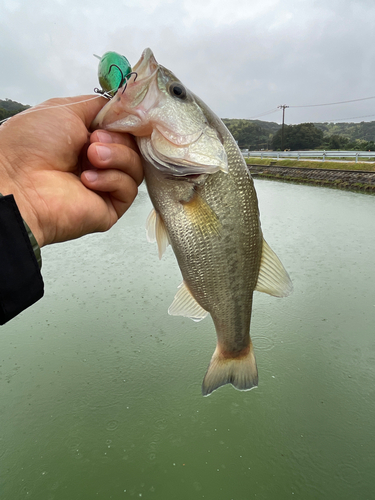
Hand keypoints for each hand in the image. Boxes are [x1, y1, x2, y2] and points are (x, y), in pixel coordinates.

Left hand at [0, 95, 142, 246]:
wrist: (19, 183)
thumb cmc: (32, 145)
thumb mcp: (66, 109)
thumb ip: (100, 107)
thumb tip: (127, 108)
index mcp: (87, 139)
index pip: (124, 129)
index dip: (129, 123)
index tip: (129, 116)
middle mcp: (98, 161)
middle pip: (134, 146)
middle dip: (118, 139)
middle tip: (94, 140)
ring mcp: (105, 185)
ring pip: (136, 166)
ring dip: (117, 156)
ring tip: (92, 156)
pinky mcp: (111, 207)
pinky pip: (129, 188)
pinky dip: (112, 179)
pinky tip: (87, 180)